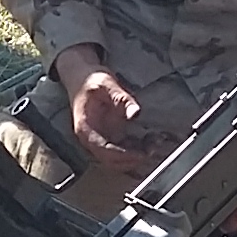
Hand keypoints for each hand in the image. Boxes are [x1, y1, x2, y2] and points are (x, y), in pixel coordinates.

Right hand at [52, 46, 154, 174]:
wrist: (81, 76)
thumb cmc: (90, 80)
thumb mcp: (106, 84)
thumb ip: (121, 98)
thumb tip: (135, 113)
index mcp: (85, 128)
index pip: (102, 150)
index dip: (122, 156)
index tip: (140, 154)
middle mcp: (91, 138)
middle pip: (111, 160)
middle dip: (132, 159)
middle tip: (153, 149)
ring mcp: (101, 138)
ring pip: (119, 158)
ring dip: (136, 156)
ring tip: (155, 143)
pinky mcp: (110, 136)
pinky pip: (124, 149)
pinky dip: (137, 149)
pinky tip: (150, 140)